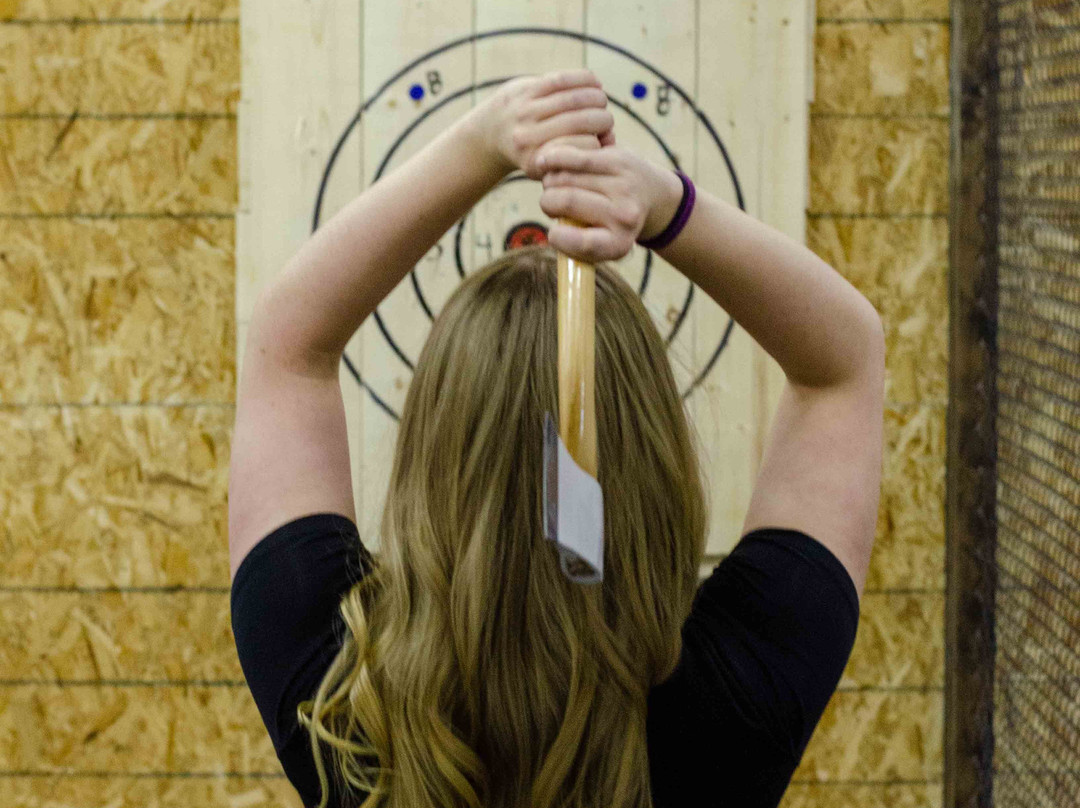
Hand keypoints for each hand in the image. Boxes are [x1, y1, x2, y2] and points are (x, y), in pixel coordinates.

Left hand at [466, 69, 615, 179]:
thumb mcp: (552, 166)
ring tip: (602, 102)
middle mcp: (526, 137)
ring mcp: (524, 111)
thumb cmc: (536, 151)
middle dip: (602, 118)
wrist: (492, 133)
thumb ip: (580, 155)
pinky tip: (594, 83)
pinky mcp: (524, 89)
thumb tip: (611, 139)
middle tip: (607, 119)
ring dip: (595, 97)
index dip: (600, 141)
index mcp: (535, 161)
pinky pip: (561, 79)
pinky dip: (583, 79)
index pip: (582, 148)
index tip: (606, 139)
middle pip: (580, 122)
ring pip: (572, 99)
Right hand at [536, 145, 684, 262]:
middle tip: (550, 203)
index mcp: (618, 243)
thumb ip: (575, 243)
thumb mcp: (597, 243)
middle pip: (567, 202)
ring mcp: (623, 186)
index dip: (558, 238)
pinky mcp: (617, 160)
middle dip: (548, 202)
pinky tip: (545, 162)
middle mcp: (625, 216)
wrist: (649, 194)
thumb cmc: (608, 223)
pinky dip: (554, 158)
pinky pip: (574, 157)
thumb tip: (556, 233)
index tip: (553, 234)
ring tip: (553, 185)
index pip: (582, 242)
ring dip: (550, 181)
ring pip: (566, 177)